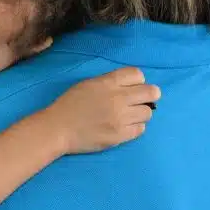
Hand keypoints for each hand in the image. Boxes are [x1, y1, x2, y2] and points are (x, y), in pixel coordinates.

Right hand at [44, 67, 160, 153]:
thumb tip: (130, 86)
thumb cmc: (70, 104)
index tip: (133, 88)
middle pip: (151, 92)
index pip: (138, 74)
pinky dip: (135, 127)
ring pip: (148, 113)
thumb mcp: (88, 84)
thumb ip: (110, 82)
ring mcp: (121, 118)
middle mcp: (118, 98)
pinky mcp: (120, 135)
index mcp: (108, 82)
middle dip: (150, 96)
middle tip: (142, 102)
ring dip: (141, 113)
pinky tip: (124, 127)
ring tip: (129, 116)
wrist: (58, 128)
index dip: (138, 81)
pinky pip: (141, 129)